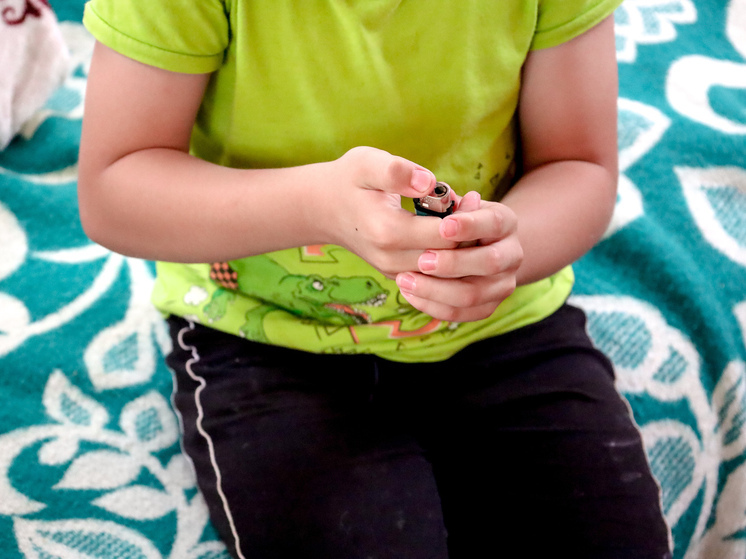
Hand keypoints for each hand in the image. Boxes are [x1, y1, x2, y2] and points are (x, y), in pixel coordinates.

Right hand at [323, 147, 457, 277]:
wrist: (324, 208)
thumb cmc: (350, 180)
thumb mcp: (367, 162)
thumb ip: (398, 171)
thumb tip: (428, 182)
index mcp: (387, 232)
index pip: (446, 236)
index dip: (465, 217)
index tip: (470, 196)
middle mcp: (392, 260)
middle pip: (450, 258)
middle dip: (467, 234)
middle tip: (473, 205)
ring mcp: (394, 272)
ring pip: (445, 271)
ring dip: (460, 247)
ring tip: (462, 217)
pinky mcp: (398, 276)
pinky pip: (434, 274)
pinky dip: (447, 256)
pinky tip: (447, 230)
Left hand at [394, 191, 523, 321]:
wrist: (477, 247)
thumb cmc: (457, 221)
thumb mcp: (455, 206)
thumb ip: (447, 204)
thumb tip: (440, 198)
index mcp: (506, 222)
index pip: (493, 223)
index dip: (469, 226)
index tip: (443, 227)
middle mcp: (513, 254)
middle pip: (489, 263)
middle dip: (453, 263)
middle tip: (421, 259)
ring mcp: (503, 284)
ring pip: (473, 294)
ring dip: (436, 290)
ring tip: (404, 280)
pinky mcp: (488, 306)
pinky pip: (461, 313)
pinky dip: (433, 306)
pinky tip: (409, 293)